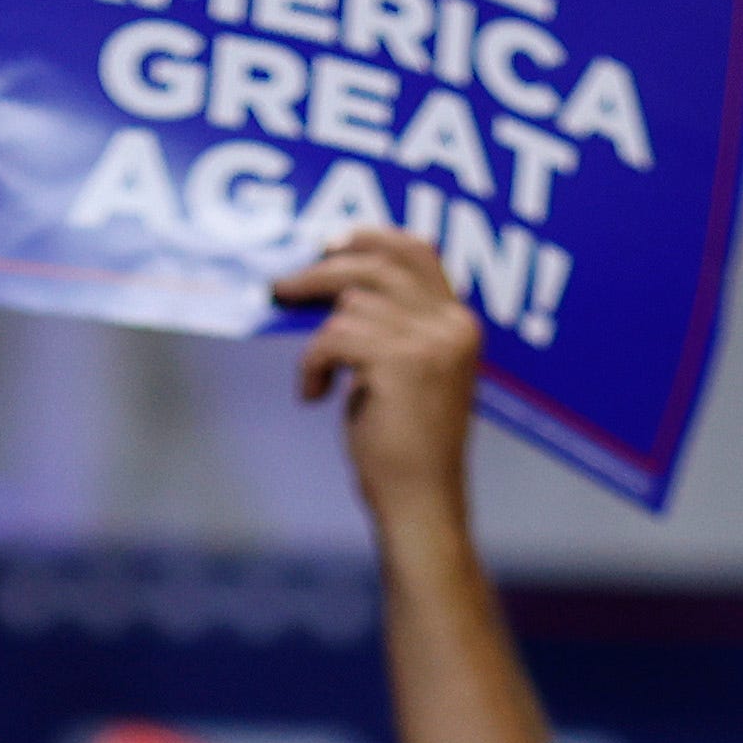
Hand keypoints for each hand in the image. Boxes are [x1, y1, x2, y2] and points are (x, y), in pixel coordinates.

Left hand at [274, 228, 481, 518]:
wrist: (420, 505)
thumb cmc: (405, 449)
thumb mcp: (409, 374)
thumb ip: (394, 327)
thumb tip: (337, 286)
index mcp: (460, 324)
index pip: (418, 251)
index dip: (370, 238)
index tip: (329, 244)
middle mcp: (452, 325)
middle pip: (377, 264)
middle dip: (322, 271)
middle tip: (282, 288)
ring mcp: (430, 342)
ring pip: (349, 305)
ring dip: (319, 342)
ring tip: (317, 380)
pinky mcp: (400, 363)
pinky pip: (333, 337)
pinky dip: (312, 365)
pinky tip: (314, 396)